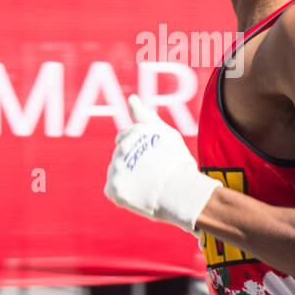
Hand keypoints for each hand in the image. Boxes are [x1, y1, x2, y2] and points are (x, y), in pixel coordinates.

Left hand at [104, 95, 219, 233]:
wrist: (181, 192)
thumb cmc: (178, 163)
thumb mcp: (166, 134)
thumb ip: (145, 116)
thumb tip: (131, 98)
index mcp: (132, 133)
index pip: (123, 139)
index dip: (138, 150)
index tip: (152, 159)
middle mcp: (120, 149)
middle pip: (120, 157)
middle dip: (132, 164)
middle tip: (153, 174)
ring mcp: (115, 169)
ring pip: (117, 173)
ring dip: (127, 179)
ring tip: (147, 186)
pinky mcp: (113, 189)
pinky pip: (113, 191)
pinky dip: (123, 195)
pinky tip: (139, 196)